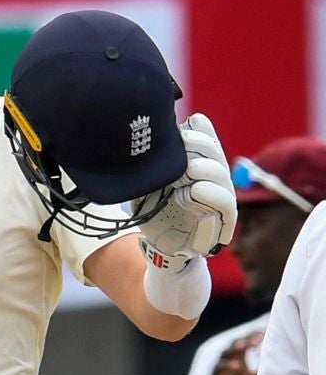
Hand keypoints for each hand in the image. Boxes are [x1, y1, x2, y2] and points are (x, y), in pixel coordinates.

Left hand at [134, 113, 236, 269]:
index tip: (179, 129)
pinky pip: (226, 203)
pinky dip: (210, 194)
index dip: (196, 131)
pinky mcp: (224, 219)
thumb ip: (153, 159)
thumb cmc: (154, 208)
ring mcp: (221, 196)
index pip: (205, 137)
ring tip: (187, 170)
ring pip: (221, 173)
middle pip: (213, 150)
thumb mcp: (147, 179)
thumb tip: (151, 130)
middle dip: (197, 144)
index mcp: (197, 161)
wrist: (159, 245)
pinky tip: (194, 190)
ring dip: (203, 168)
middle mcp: (213, 176)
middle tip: (180, 145)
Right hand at [210, 331, 262, 374]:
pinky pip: (218, 372)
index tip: (264, 332)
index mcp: (239, 363)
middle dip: (244, 340)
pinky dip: (226, 367)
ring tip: (244, 346)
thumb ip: (265, 371)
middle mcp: (229, 365)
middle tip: (257, 338)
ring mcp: (221, 373)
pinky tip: (237, 365)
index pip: (243, 343)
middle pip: (234, 346)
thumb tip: (283, 359)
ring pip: (225, 355)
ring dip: (234, 350)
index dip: (252, 336)